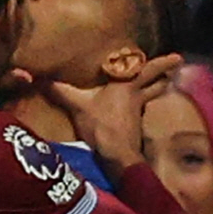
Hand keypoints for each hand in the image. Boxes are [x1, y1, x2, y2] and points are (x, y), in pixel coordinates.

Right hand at [49, 56, 181, 171]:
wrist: (116, 156)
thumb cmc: (101, 126)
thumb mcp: (77, 105)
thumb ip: (59, 91)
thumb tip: (35, 77)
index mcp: (126, 85)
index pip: (149, 69)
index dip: (164, 63)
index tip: (177, 57)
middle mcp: (136, 96)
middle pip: (156, 83)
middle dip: (165, 75)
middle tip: (176, 67)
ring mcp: (138, 113)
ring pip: (152, 97)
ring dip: (158, 89)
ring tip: (164, 83)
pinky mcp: (135, 128)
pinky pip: (140, 111)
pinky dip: (141, 107)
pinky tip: (136, 109)